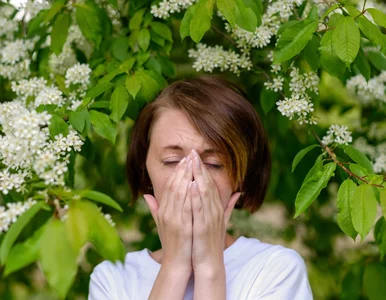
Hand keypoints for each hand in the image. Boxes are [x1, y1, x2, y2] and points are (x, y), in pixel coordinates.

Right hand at [144, 155, 193, 274]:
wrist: (176, 264)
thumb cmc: (172, 243)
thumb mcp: (162, 224)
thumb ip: (155, 208)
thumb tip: (146, 195)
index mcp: (163, 211)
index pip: (169, 187)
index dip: (176, 172)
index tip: (184, 160)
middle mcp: (166, 213)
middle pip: (173, 186)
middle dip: (182, 170)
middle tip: (189, 156)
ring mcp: (174, 220)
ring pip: (179, 193)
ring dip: (186, 177)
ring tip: (192, 163)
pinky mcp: (182, 227)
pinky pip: (186, 207)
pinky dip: (189, 195)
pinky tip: (194, 183)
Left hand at [189, 150, 240, 272]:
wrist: (210, 263)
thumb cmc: (211, 241)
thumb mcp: (221, 221)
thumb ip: (228, 206)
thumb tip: (238, 192)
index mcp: (216, 208)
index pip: (209, 184)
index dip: (203, 169)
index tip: (196, 155)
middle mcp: (215, 210)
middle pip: (207, 184)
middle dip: (200, 167)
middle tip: (193, 151)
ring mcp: (210, 218)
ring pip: (204, 193)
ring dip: (198, 176)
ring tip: (192, 162)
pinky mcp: (203, 227)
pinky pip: (199, 209)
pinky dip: (196, 197)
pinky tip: (191, 185)